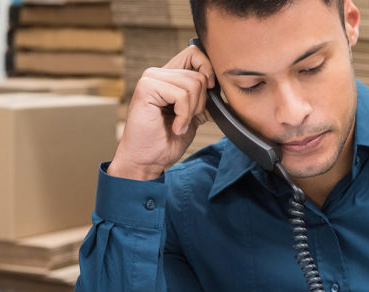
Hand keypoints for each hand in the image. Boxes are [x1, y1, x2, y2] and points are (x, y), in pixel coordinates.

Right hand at [108, 45, 214, 180]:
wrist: (148, 160)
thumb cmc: (166, 141)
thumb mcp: (193, 115)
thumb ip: (203, 97)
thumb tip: (222, 86)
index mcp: (169, 77)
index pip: (194, 53)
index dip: (208, 69)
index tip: (210, 91)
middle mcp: (158, 74)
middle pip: (198, 73)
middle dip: (201, 102)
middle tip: (186, 120)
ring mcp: (150, 79)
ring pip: (193, 84)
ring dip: (191, 112)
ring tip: (179, 125)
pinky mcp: (146, 87)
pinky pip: (181, 95)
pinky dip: (184, 116)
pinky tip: (175, 127)